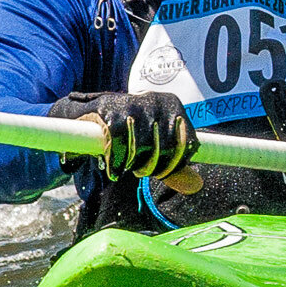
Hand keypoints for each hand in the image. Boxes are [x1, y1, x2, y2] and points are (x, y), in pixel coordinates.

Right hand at [47, 91, 198, 181]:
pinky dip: (115, 164)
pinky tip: (112, 170)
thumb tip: (196, 186)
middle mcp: (156, 100)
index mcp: (174, 105)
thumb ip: (174, 164)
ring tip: (124, 167)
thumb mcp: (155, 143)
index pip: (186, 144)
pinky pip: (118, 146)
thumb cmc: (129, 130)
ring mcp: (133, 103)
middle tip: (137, 170)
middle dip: (149, 167)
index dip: (172, 165)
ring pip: (140, 147)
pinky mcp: (110, 111)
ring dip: (130, 164)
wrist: (89, 112)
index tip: (158, 172)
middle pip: (163, 147)